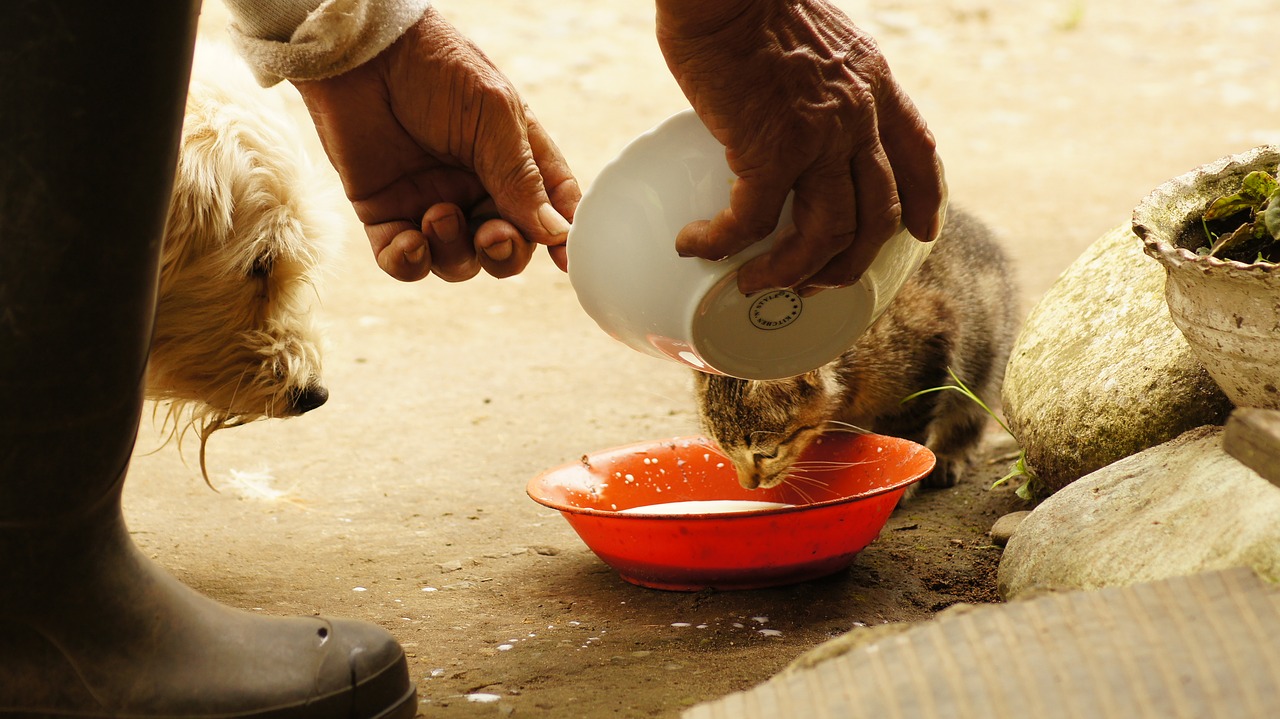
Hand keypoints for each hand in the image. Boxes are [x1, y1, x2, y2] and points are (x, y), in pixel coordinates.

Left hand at [292, 7, 578, 281]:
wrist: (362, 53)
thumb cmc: (436, 68)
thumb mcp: (493, 116)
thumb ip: (521, 178)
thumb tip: (556, 234)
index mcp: (514, 160)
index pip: (549, 208)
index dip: (558, 237)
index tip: (563, 261)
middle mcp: (477, 188)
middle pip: (506, 248)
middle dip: (504, 254)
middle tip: (491, 236)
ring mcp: (431, 203)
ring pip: (458, 261)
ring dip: (454, 251)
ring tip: (437, 214)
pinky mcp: (386, 214)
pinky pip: (405, 262)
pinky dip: (410, 263)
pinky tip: (409, 243)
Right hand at [656, 0, 944, 294]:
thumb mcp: (817, 37)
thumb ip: (821, 81)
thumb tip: (790, 110)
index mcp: (874, 85)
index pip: (918, 152)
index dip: (925, 200)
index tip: (921, 233)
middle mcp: (859, 117)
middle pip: (879, 217)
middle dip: (849, 263)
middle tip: (816, 283)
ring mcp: (820, 138)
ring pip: (827, 237)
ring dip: (791, 273)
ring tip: (755, 284)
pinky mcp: (770, 150)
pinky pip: (753, 222)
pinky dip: (722, 243)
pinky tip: (696, 244)